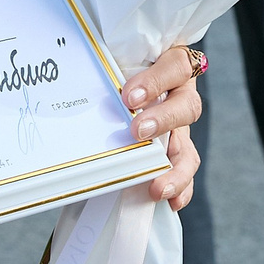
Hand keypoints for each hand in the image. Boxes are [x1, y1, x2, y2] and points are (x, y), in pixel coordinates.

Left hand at [121, 44, 202, 210]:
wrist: (118, 88)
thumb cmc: (117, 67)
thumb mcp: (116, 62)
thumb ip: (109, 70)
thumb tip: (75, 80)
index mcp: (169, 65)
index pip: (176, 66)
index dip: (156, 81)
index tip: (128, 97)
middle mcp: (180, 95)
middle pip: (187, 106)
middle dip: (163, 121)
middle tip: (136, 131)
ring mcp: (180, 127)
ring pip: (188, 147)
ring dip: (175, 169)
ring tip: (157, 186)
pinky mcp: (175, 152)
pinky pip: (184, 172)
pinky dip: (180, 188)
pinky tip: (171, 201)